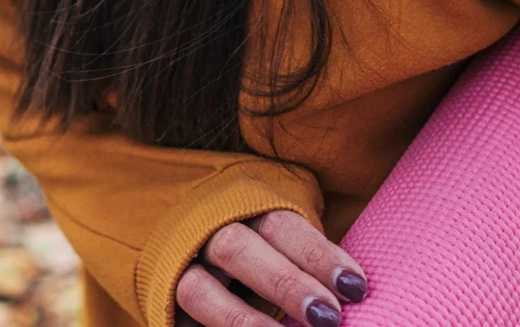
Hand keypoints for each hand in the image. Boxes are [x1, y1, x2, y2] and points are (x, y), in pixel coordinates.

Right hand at [174, 209, 368, 326]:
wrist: (185, 241)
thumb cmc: (255, 241)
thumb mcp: (277, 231)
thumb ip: (305, 251)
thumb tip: (353, 289)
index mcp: (242, 206)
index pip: (281, 225)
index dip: (318, 256)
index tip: (355, 287)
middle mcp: (206, 233)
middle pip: (240, 251)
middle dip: (286, 284)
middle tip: (328, 318)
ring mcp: (178, 270)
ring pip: (200, 291)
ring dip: (245, 320)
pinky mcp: (164, 306)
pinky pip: (186, 324)